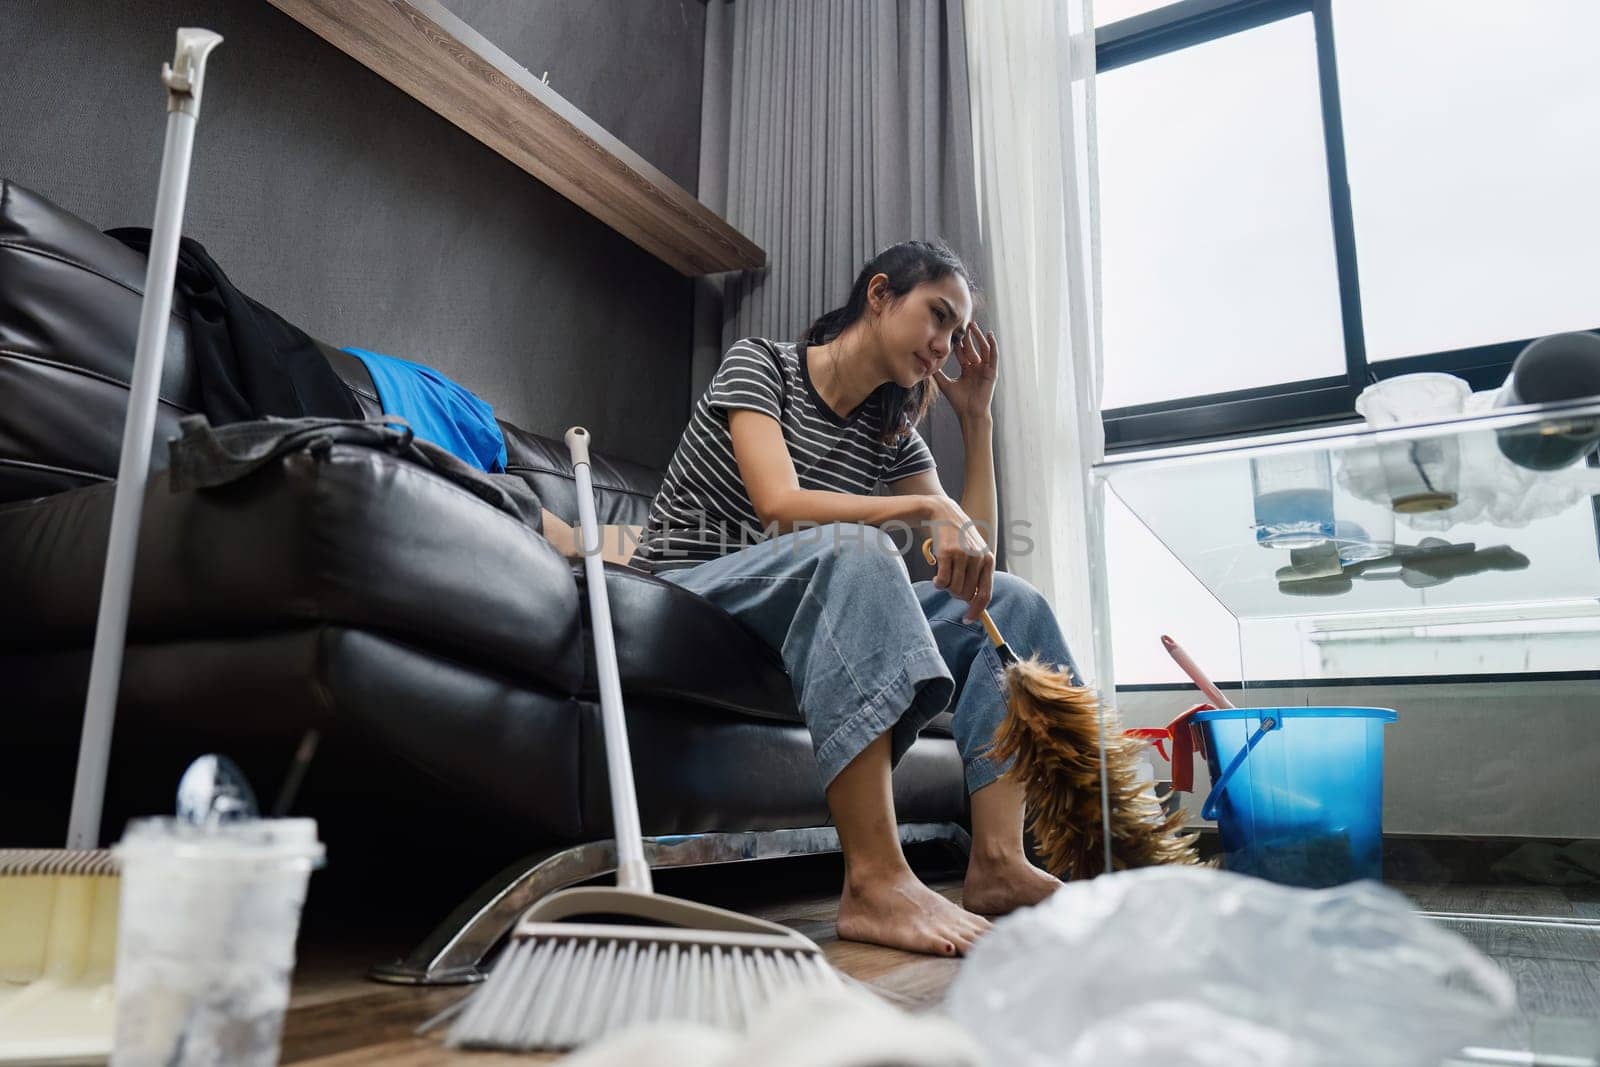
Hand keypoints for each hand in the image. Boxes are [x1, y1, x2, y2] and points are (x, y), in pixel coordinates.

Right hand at [925, 497, 995, 622]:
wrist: (944, 513)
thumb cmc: (959, 537)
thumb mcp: (974, 553)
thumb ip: (976, 575)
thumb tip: (972, 602)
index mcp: (988, 560)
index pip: (985, 593)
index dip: (977, 610)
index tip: (968, 619)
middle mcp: (978, 558)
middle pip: (967, 595)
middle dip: (957, 595)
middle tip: (950, 587)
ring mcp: (963, 555)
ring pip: (954, 589)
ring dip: (947, 588)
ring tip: (944, 578)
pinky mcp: (947, 553)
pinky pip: (942, 580)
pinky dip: (938, 584)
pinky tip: (936, 579)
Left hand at [932, 325, 997, 422]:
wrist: (969, 413)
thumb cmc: (958, 402)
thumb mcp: (945, 384)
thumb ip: (937, 373)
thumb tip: (925, 364)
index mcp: (967, 369)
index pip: (962, 352)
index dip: (958, 342)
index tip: (952, 330)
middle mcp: (976, 367)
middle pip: (973, 348)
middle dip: (969, 336)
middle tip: (965, 322)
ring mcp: (985, 369)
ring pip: (983, 349)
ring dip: (979, 337)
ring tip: (974, 326)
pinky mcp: (992, 372)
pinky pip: (993, 356)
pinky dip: (992, 345)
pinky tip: (989, 335)